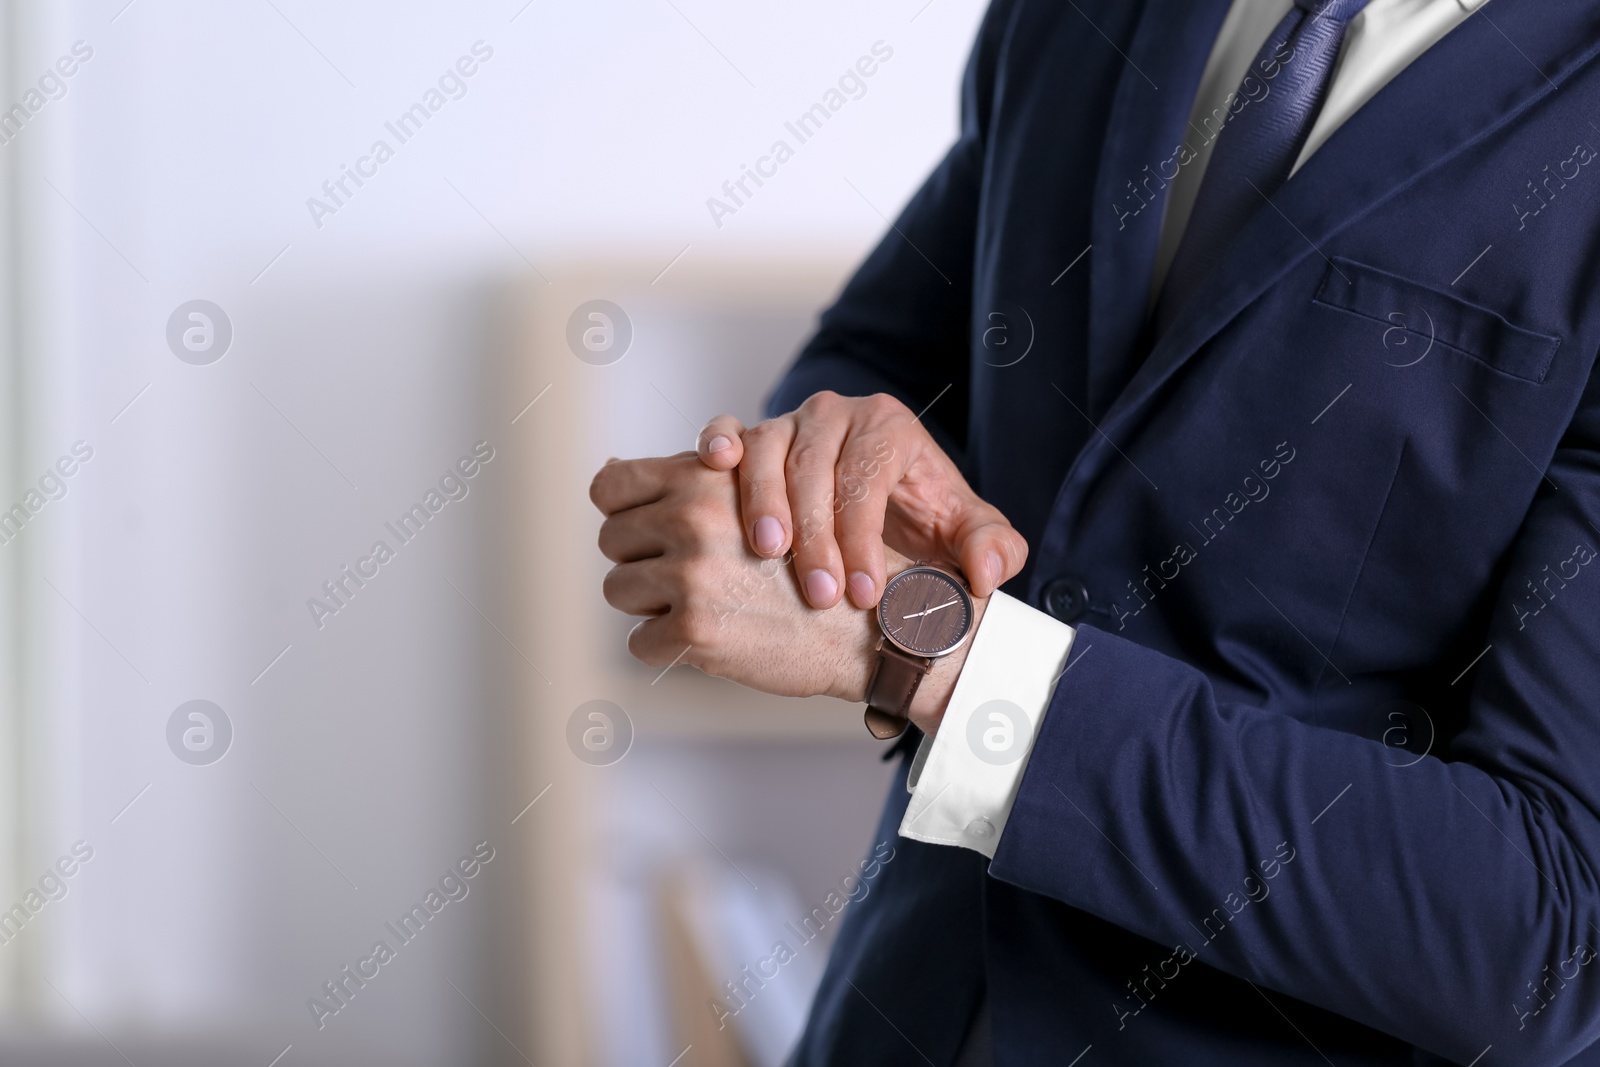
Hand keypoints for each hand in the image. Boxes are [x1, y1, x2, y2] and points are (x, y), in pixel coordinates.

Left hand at [592, 451, 982, 734]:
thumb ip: (686, 480)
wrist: (870, 622)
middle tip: (693, 578)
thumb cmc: (812, 559)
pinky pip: (640, 644)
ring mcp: (689, 574)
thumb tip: (604, 474)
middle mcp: (691, 518)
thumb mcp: (755, 496)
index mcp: (701, 477)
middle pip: (611, 541)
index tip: (646, 529)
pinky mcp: (693, 629)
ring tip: (709, 607)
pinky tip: (717, 641)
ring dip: (653, 606)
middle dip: (642, 561)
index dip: (621, 510)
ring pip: (618, 590)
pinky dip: (669, 650)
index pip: (610, 485)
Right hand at [696, 391, 1026, 610]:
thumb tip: (986, 573)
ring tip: (768, 551)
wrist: (882, 504)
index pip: (869, 476)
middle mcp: (835, 415)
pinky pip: (728, 428)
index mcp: (888, 427)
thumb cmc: (918, 517)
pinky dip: (717, 442)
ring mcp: (788, 423)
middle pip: (816, 468)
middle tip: (820, 594)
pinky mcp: (751, 437)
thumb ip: (992, 550)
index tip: (864, 594)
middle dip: (817, 536)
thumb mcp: (964, 533)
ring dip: (763, 501)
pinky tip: (716, 467)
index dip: (863, 537)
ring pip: (768, 451)